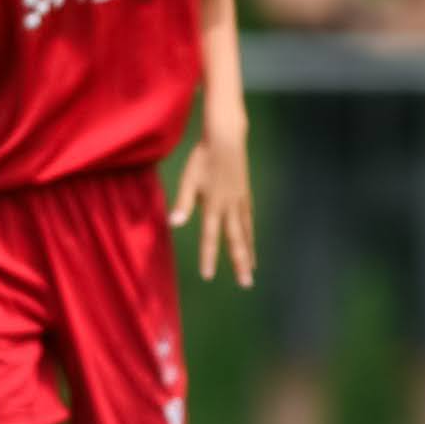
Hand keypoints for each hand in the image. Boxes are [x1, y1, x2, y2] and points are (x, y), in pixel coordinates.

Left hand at [170, 127, 256, 285]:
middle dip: (239, 264)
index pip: (210, 237)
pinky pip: (249, 220)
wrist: (226, 139)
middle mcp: (230, 207)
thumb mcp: (188, 179)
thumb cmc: (203, 158)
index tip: (208, 275)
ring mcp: (240, 202)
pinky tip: (251, 241)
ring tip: (251, 269)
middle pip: (236, 241)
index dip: (208, 257)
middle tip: (246, 284)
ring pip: (246, 233)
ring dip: (248, 252)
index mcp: (214, 205)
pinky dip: (250, 234)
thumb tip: (173, 223)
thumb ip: (183, 203)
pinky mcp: (245, 195)